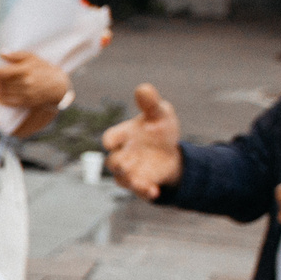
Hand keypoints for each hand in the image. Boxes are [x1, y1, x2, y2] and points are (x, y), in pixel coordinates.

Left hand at [0, 49, 71, 112]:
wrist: (58, 86)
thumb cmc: (44, 69)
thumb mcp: (33, 58)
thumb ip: (16, 55)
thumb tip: (1, 53)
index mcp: (25, 70)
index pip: (3, 72)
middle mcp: (25, 83)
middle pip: (2, 83)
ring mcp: (25, 94)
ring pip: (4, 92)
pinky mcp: (26, 102)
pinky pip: (8, 102)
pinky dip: (0, 98)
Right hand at [102, 84, 183, 199]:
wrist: (171, 152)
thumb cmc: (159, 129)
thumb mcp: (160, 114)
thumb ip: (150, 104)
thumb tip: (143, 88)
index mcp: (122, 135)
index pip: (110, 138)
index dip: (111, 140)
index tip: (113, 142)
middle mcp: (122, 154)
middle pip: (113, 162)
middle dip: (120, 162)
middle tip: (131, 160)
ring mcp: (130, 171)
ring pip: (122, 179)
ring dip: (131, 180)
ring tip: (142, 181)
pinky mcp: (141, 184)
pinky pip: (138, 191)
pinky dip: (145, 192)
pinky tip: (154, 191)